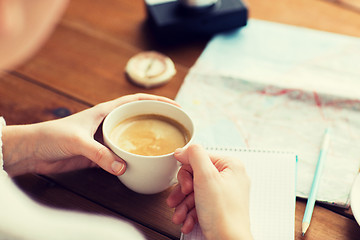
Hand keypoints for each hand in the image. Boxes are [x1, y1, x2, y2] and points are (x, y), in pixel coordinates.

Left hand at [2, 93, 177, 176]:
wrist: (34, 151)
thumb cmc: (52, 136)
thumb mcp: (77, 141)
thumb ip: (100, 154)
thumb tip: (123, 168)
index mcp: (106, 111)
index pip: (137, 101)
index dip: (157, 101)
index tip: (175, 106)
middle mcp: (108, 122)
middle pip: (139, 117)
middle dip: (157, 120)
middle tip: (176, 127)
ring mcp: (105, 138)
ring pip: (132, 137)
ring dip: (146, 141)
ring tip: (164, 147)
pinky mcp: (100, 153)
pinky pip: (122, 155)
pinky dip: (133, 158)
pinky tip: (142, 164)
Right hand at [167, 145, 252, 239]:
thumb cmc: (223, 214)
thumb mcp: (206, 177)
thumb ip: (195, 155)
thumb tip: (183, 149)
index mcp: (231, 165)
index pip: (200, 158)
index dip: (187, 171)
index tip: (185, 185)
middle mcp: (230, 178)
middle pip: (196, 175)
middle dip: (183, 191)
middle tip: (179, 199)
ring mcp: (225, 194)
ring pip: (195, 192)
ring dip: (183, 205)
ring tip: (179, 215)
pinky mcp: (219, 207)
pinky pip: (200, 204)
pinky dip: (190, 213)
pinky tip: (187, 221)